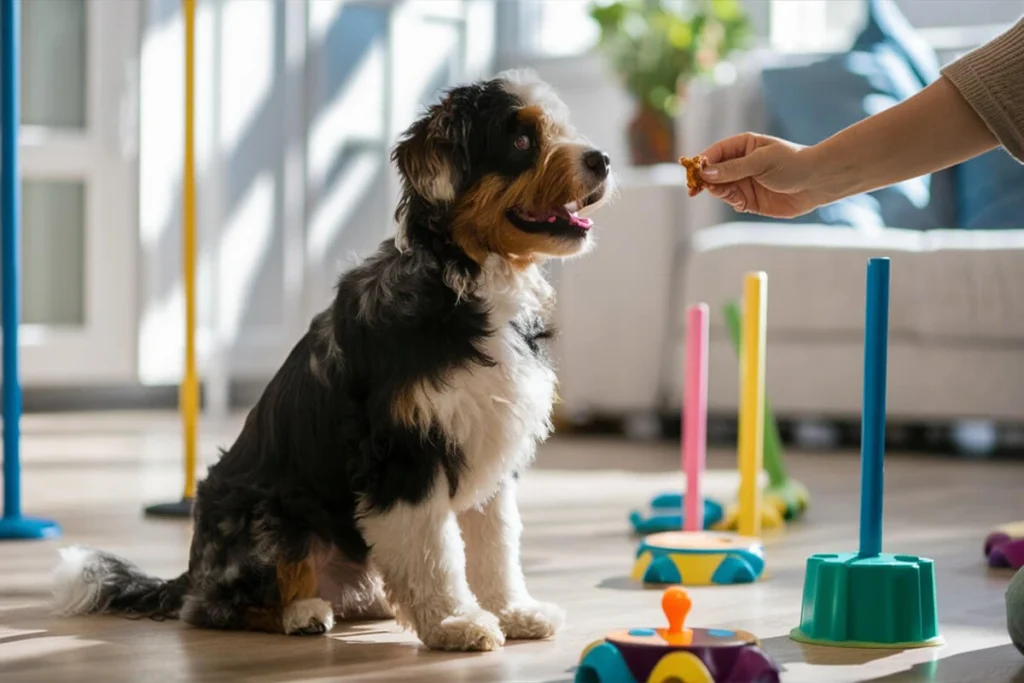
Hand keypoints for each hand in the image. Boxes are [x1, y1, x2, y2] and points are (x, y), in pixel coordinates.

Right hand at [699, 133, 828, 218]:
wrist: (818, 182)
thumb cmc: (793, 163)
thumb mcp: (761, 161)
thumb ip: (733, 168)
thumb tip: (706, 173)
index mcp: (743, 146)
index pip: (715, 153)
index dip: (703, 162)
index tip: (694, 170)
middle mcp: (740, 164)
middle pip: (714, 172)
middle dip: (705, 179)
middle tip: (696, 187)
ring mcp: (744, 182)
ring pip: (720, 187)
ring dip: (716, 190)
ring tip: (719, 191)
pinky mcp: (750, 200)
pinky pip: (732, 201)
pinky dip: (730, 201)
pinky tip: (735, 200)